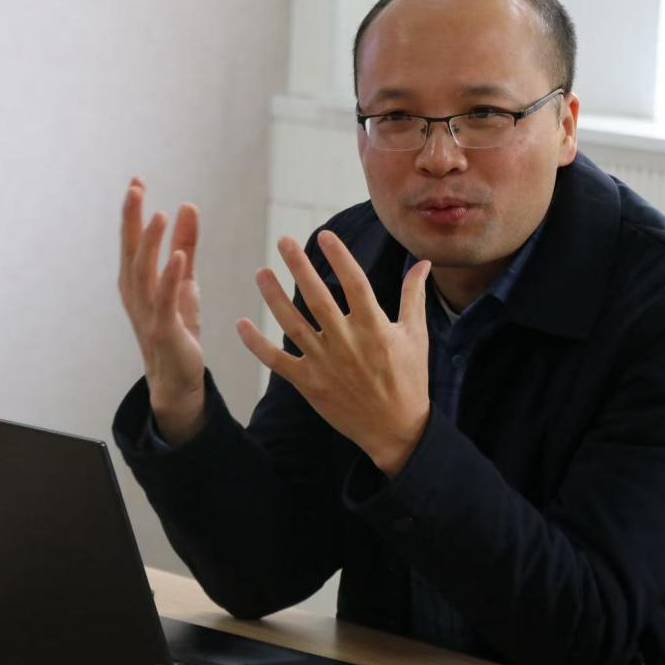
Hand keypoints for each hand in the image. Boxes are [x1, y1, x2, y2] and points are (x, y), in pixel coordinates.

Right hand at [118, 177, 204, 444]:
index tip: (136, 181)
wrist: (177, 378)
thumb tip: (188, 205)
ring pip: (144, 272)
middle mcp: (135, 293)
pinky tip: (178, 257)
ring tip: (159, 215)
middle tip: (136, 187)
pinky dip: (169, 278)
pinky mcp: (164, 329)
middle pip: (130, 250)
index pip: (131, 239)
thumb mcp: (184, 280)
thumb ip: (185, 243)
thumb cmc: (176, 326)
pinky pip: (165, 300)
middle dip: (132, 219)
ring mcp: (147, 311)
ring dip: (150, 243)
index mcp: (136, 280)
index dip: (132, 211)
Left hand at [236, 230, 431, 475]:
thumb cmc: (409, 379)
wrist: (396, 429)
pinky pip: (277, 361)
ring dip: (274, 297)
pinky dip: (257, 344)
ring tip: (261, 272)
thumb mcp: (416, 336)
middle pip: (317, 298)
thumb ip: (414, 297)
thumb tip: (422, 263)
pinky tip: (242, 323)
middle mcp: (347, 342)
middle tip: (285, 241)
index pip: (355, 283)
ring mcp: (325, 364)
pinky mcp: (309, 384)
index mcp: (375, 328)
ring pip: (292, 324)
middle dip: (299, 268)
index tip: (325, 235)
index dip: (340, 257)